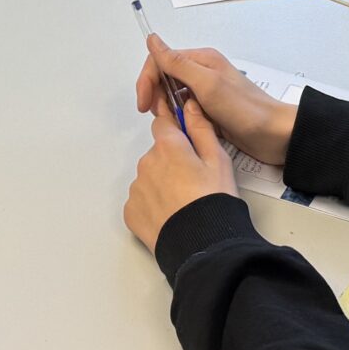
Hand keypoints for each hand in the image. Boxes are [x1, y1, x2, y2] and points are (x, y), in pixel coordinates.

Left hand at [123, 98, 239, 254]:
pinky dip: (153, 205)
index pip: (163, 123)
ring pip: (149, 177)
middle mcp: (146, 162)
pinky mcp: (131, 211)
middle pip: (158, 154)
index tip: (183, 138)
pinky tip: (171, 216)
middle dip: (172, 163)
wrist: (202, 244)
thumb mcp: (218, 160)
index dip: (174, 129)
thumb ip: (201, 128)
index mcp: (167, 146)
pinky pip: (141, 201)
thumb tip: (190, 104)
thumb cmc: (214, 199)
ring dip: (162, 184)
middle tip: (194, 182)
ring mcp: (136, 188)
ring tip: (184, 203)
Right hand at [134, 35, 296, 165]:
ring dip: (166, 108)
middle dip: (155, 95)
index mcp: (201, 60)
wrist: (274, 134)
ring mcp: (206, 92)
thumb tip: (152, 39)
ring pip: (172, 96)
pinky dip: (178, 119)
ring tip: (171, 123)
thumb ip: (177, 63)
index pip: (161, 61)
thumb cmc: (244, 109)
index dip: (147, 80)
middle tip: (156, 115)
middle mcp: (202, 73)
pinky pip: (184, 111)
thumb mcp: (207, 84)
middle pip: (164, 78)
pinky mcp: (209, 110)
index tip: (143, 104)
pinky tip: (182, 128)